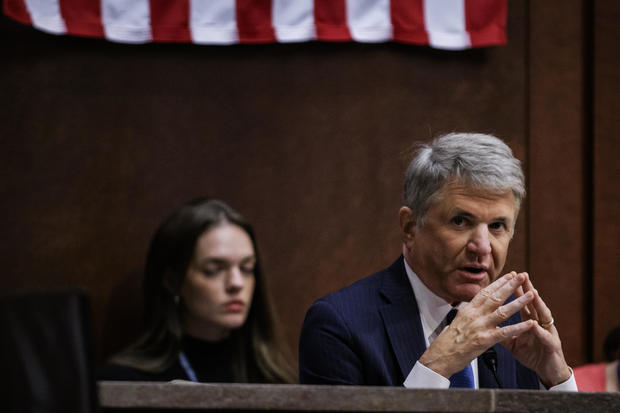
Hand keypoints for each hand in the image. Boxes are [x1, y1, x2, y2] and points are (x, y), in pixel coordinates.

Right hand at [419, 272, 536, 377]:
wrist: (439, 356)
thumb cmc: (446, 342)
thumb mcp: (456, 322)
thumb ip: (468, 314)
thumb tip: (474, 308)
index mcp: (467, 310)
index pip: (485, 292)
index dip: (499, 283)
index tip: (509, 275)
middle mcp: (474, 315)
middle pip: (495, 297)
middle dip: (510, 286)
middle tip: (523, 276)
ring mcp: (480, 327)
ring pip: (503, 311)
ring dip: (518, 302)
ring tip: (530, 295)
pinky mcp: (484, 340)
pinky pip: (505, 332)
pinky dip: (519, 327)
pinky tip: (530, 324)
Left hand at [501, 273, 570, 387]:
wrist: (548, 371)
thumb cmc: (532, 354)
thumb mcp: (514, 343)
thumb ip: (503, 333)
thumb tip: (488, 325)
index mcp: (530, 321)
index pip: (521, 302)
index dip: (515, 290)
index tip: (508, 277)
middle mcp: (540, 323)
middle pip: (533, 304)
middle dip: (527, 289)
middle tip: (522, 276)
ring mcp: (547, 333)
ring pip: (543, 315)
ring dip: (537, 304)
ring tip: (533, 293)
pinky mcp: (552, 345)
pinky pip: (545, 337)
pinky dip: (539, 331)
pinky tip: (535, 325)